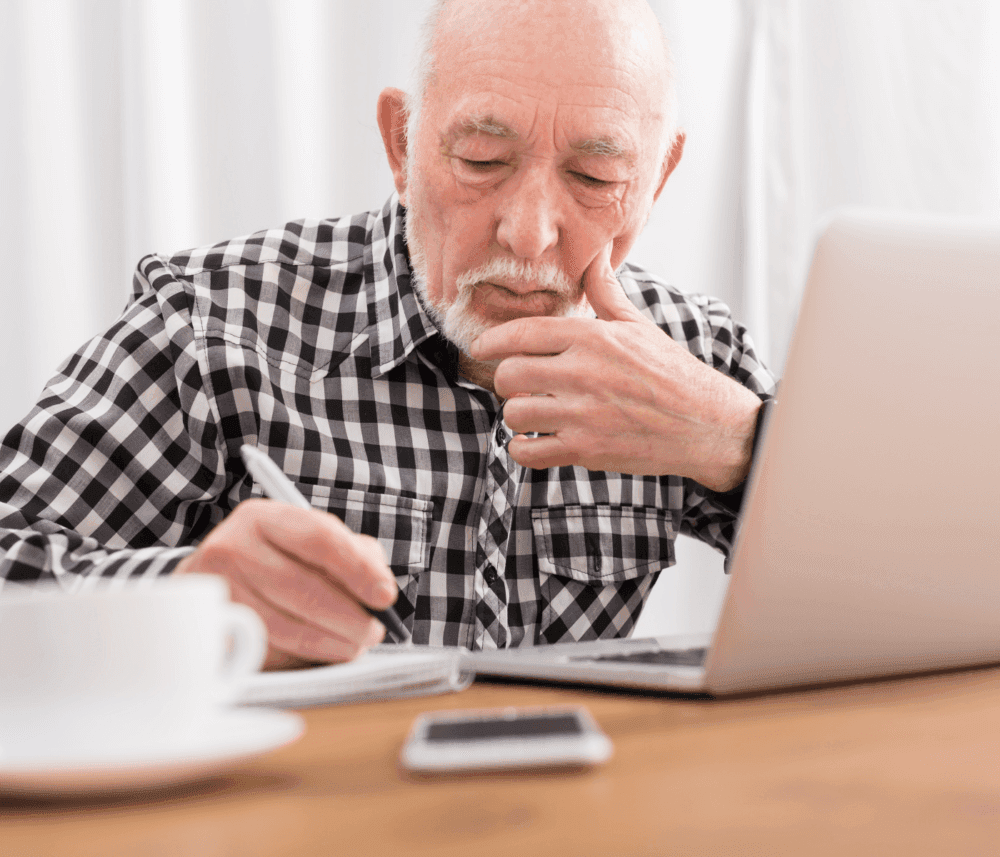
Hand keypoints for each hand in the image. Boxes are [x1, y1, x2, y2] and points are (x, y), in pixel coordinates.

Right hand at [175, 499, 396, 668]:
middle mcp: (232, 548)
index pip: (319, 538)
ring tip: (354, 646)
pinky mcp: (211, 629)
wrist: (210, 582)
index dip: (358, 569)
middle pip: (302, 587)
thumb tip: (380, 587)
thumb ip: (354, 555)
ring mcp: (216, 590)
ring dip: (329, 642)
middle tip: (374, 631)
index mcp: (264, 518)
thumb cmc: (275, 561)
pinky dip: (299, 656)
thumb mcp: (311, 543)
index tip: (385, 596)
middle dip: (349, 616)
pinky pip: (264, 650)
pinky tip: (319, 652)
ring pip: (284, 625)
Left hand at [469, 243, 761, 490]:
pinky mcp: (585, 450)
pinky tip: (537, 440)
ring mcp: (583, 414)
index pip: (522, 333)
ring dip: (518, 415)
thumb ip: (606, 293)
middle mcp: (583, 372)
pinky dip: (524, 448)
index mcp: (593, 338)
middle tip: (520, 384)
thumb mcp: (639, 326)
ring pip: (514, 413)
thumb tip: (595, 254)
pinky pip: (527, 451)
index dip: (492, 341)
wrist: (705, 424)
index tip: (481, 348)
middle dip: (507, 380)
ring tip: (534, 413)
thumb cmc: (671, 373)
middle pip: (509, 373)